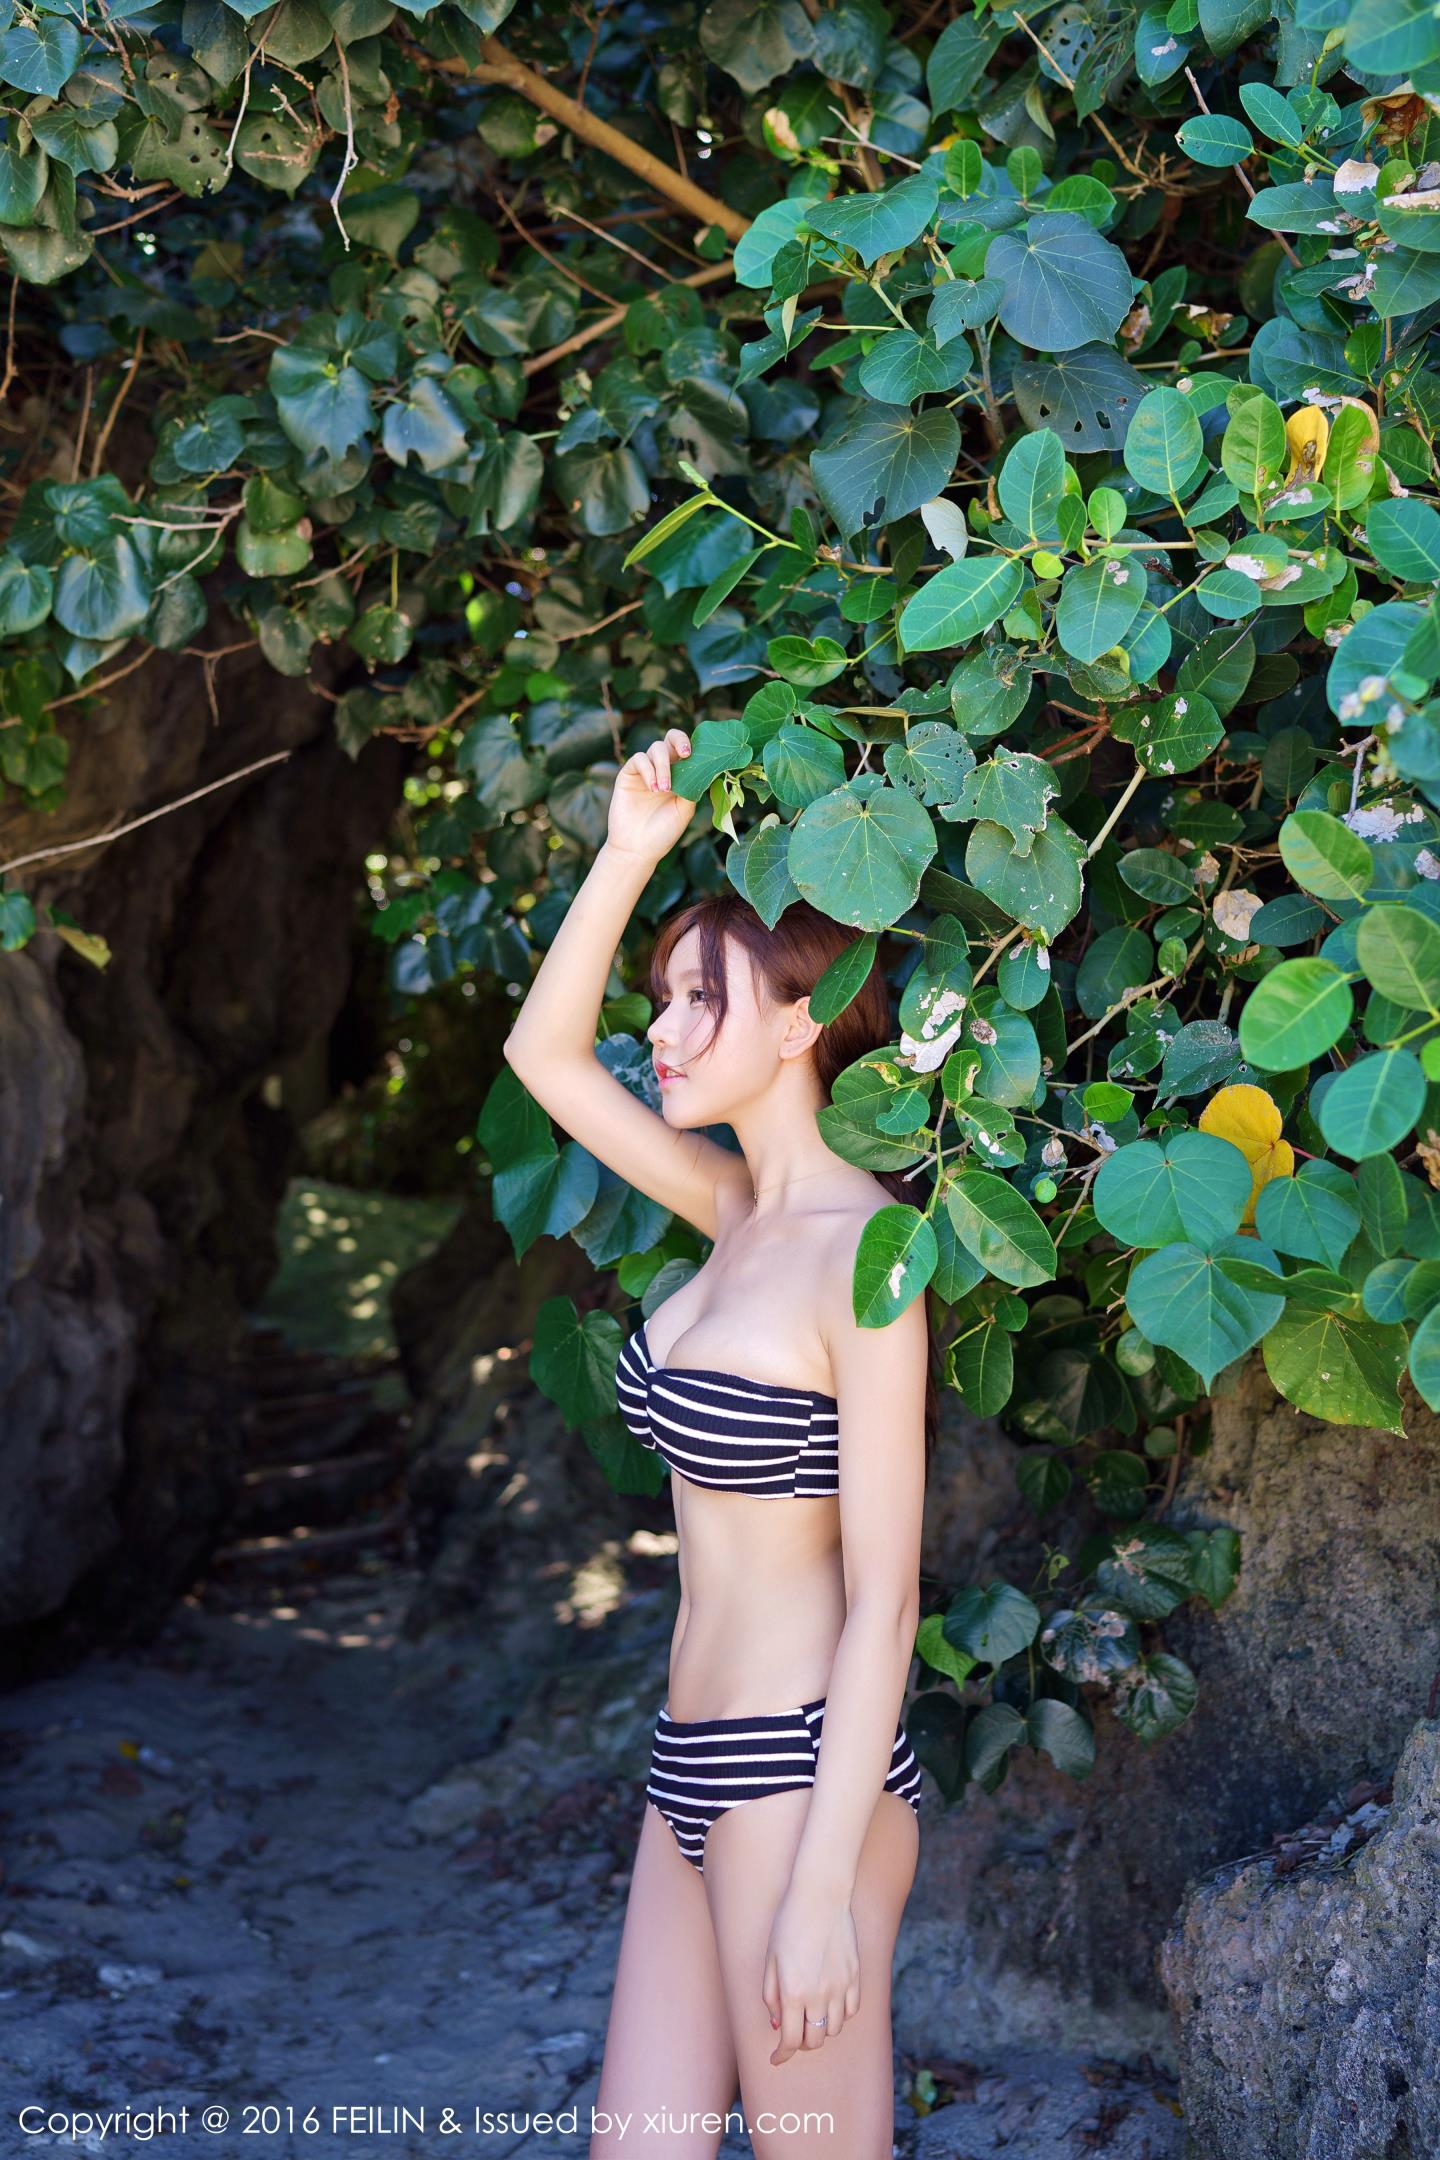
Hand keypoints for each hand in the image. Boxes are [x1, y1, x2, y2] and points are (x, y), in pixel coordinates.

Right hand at [608, 727, 697, 861]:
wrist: (638, 849)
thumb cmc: (664, 832)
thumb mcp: (685, 809)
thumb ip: (693, 786)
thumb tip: (708, 767)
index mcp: (679, 775)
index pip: (685, 750)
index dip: (692, 745)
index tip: (695, 755)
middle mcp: (662, 769)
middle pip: (669, 738)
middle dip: (679, 740)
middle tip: (685, 754)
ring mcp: (645, 771)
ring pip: (655, 748)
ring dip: (663, 766)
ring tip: (664, 789)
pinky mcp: (628, 775)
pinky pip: (638, 759)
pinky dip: (648, 770)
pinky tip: (653, 788)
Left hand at [761, 1881, 860, 2066]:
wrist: (820, 1894)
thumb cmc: (788, 1922)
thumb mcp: (770, 1958)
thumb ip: (771, 1995)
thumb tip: (777, 2024)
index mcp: (792, 1992)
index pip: (789, 2040)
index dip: (781, 2055)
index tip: (776, 2059)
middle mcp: (818, 1995)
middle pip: (813, 2040)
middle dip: (800, 2043)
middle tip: (792, 2034)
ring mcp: (840, 1987)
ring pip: (833, 2029)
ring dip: (820, 2030)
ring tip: (810, 2016)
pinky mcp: (855, 1977)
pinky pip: (850, 2011)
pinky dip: (839, 2015)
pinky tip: (829, 2004)